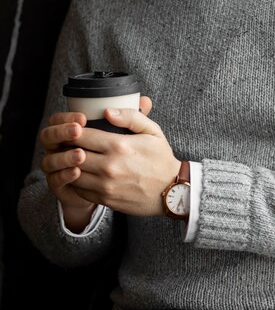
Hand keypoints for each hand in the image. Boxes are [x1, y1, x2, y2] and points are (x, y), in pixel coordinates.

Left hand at [40, 96, 154, 230]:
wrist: (171, 191)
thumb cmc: (160, 158)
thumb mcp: (152, 131)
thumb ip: (130, 117)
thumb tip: (106, 111)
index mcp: (119, 145)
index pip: (81, 135)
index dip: (72, 130)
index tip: (73, 128)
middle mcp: (109, 166)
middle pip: (73, 153)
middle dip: (68, 145)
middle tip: (67, 141)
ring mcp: (106, 185)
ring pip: (73, 172)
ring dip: (69, 163)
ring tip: (71, 156)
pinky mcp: (105, 199)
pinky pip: (79, 189)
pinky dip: (76, 180)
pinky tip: (80, 172)